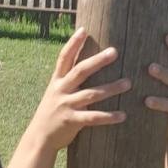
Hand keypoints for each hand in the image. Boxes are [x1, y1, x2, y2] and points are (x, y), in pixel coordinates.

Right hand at [25, 27, 129, 152]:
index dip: (72, 43)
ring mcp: (65, 105)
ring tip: (128, 83)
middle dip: (97, 61)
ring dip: (111, 88)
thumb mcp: (55, 93)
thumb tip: (85, 65)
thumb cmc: (52, 112)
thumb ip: (68, 80)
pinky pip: (93, 118)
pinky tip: (123, 115)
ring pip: (90, 94)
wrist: (39, 137)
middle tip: (114, 52)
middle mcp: (60, 90)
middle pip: (80, 71)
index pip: (64, 58)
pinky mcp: (71, 121)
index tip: (84, 30)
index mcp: (57, 81)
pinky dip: (108, 117)